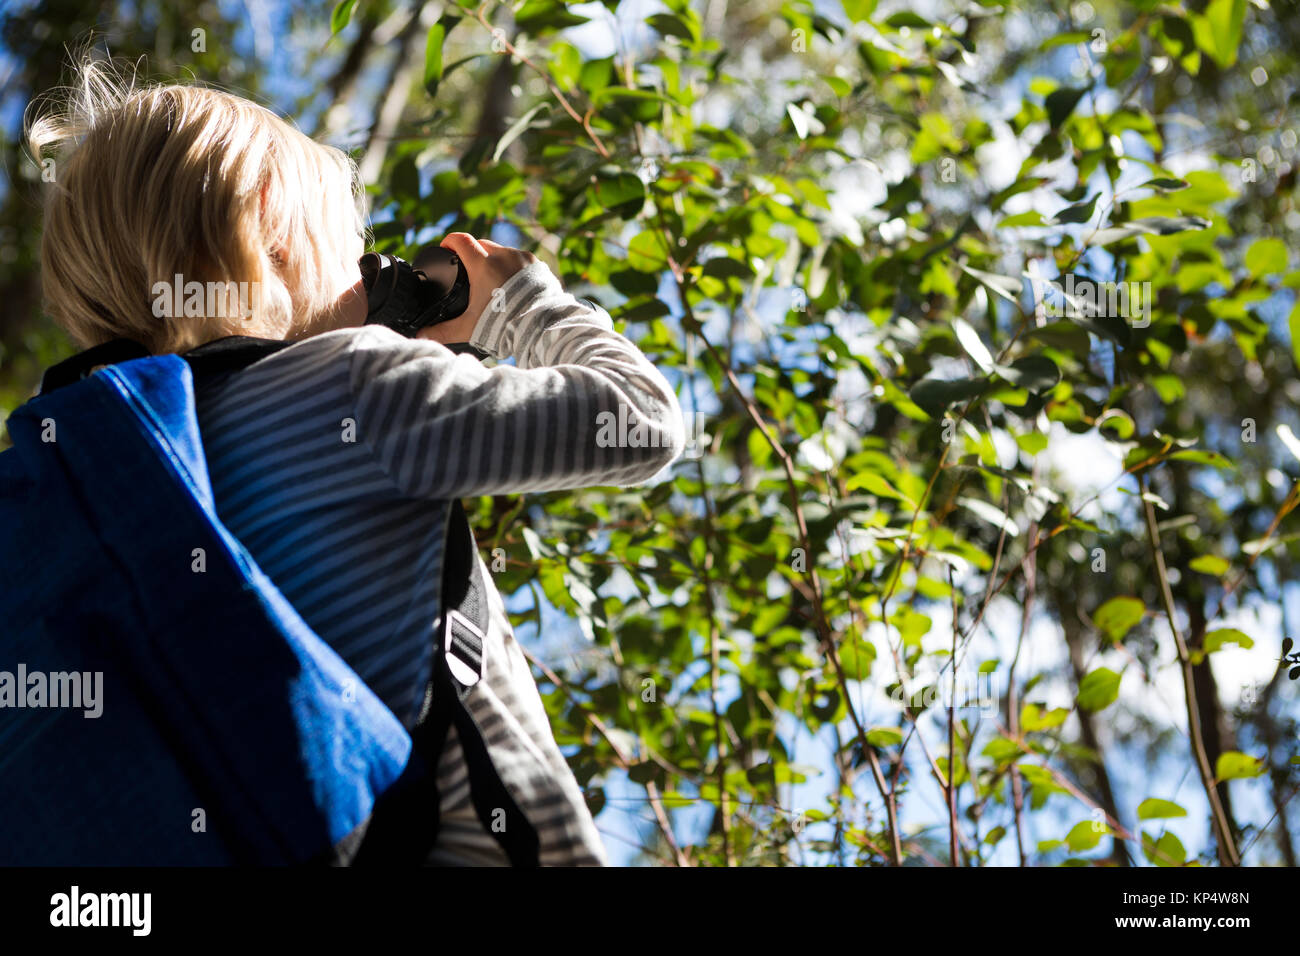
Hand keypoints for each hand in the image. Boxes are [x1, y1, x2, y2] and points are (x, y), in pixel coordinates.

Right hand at [416, 233, 536, 344]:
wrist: (540, 328)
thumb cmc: (504, 326)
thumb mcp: (469, 328)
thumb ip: (443, 331)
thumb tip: (421, 334)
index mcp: (483, 265)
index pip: (460, 240)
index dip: (449, 241)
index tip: (445, 249)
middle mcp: (503, 255)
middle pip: (480, 244)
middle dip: (470, 253)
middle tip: (466, 270)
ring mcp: (521, 257)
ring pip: (500, 250)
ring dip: (492, 259)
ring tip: (488, 278)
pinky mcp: (535, 264)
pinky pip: (518, 258)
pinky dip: (510, 266)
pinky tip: (509, 282)